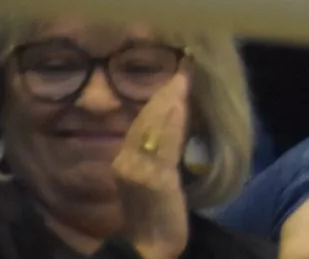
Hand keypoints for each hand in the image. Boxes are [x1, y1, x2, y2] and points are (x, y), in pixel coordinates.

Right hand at [113, 74, 191, 258]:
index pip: (141, 122)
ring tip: (183, 80)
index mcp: (124, 160)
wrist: (151, 246)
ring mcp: (137, 171)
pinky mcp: (153, 180)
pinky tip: (182, 108)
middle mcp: (125, 162)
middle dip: (165, 93)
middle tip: (184, 67)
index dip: (158, 97)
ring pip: (154, 129)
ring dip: (171, 102)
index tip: (176, 73)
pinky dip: (174, 124)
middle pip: (146, 120)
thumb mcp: (156, 175)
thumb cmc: (156, 211)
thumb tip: (175, 116)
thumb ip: (160, 150)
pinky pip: (165, 146)